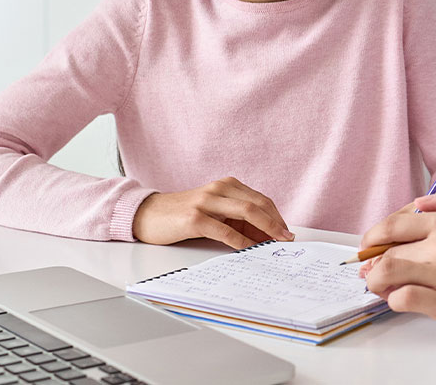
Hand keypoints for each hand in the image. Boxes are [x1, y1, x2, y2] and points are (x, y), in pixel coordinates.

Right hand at [132, 177, 293, 247]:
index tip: (286, 232)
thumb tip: (264, 235)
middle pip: (258, 204)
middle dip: (276, 223)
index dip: (276, 216)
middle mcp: (218, 189)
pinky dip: (242, 242)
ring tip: (275, 244)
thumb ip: (236, 218)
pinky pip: (226, 231)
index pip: (260, 199)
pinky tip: (250, 249)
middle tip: (287, 239)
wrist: (148, 214)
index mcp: (226, 185)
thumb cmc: (183, 215)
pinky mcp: (195, 218)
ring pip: (246, 213)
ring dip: (265, 230)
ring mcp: (206, 202)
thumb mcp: (214, 211)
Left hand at [360, 190, 435, 333]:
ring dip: (376, 281)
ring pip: (387, 274)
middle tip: (371, 269)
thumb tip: (419, 202)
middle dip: (372, 261)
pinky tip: (401, 299)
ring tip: (380, 285)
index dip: (375, 236)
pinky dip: (394, 300)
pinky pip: (403, 299)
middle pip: (387, 251)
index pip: (395, 224)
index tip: (370, 245)